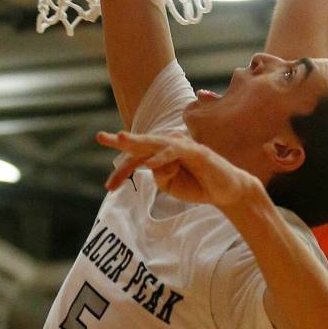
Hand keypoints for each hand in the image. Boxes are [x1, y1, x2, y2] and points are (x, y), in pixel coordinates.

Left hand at [96, 130, 257, 207]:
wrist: (226, 191)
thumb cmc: (196, 185)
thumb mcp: (170, 185)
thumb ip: (159, 175)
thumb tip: (153, 165)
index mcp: (161, 153)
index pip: (137, 157)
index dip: (122, 170)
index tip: (109, 187)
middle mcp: (170, 144)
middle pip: (142, 143)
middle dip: (121, 141)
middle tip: (101, 137)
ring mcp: (183, 146)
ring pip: (156, 142)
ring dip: (138, 142)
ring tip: (120, 140)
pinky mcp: (197, 151)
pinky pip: (176, 152)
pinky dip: (162, 157)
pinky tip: (150, 163)